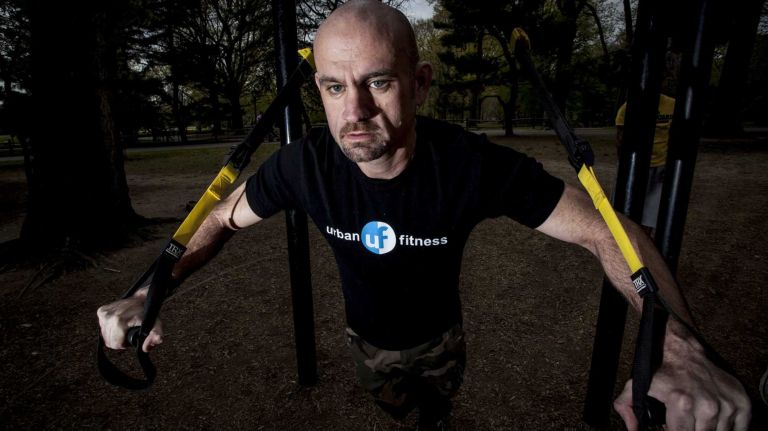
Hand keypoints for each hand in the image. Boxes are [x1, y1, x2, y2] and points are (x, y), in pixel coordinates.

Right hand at [97, 287, 163, 352]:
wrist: (142, 298)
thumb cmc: (148, 311)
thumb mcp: (156, 324)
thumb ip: (155, 336)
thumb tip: (146, 347)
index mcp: (119, 321)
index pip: (115, 344)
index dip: (124, 344)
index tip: (130, 337)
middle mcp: (109, 316)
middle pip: (109, 341)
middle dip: (119, 340)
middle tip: (128, 332)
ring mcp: (104, 313)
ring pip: (104, 336)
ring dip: (114, 335)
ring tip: (124, 327)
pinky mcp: (101, 311)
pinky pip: (102, 328)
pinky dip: (110, 328)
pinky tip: (118, 323)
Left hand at [614, 324, 750, 429]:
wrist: (681, 347)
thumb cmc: (659, 368)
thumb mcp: (636, 385)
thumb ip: (627, 408)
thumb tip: (633, 429)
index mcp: (681, 402)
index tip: (673, 428)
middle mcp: (707, 404)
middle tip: (684, 422)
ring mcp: (726, 402)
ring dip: (709, 429)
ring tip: (697, 421)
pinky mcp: (741, 399)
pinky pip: (742, 428)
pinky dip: (731, 429)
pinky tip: (717, 424)